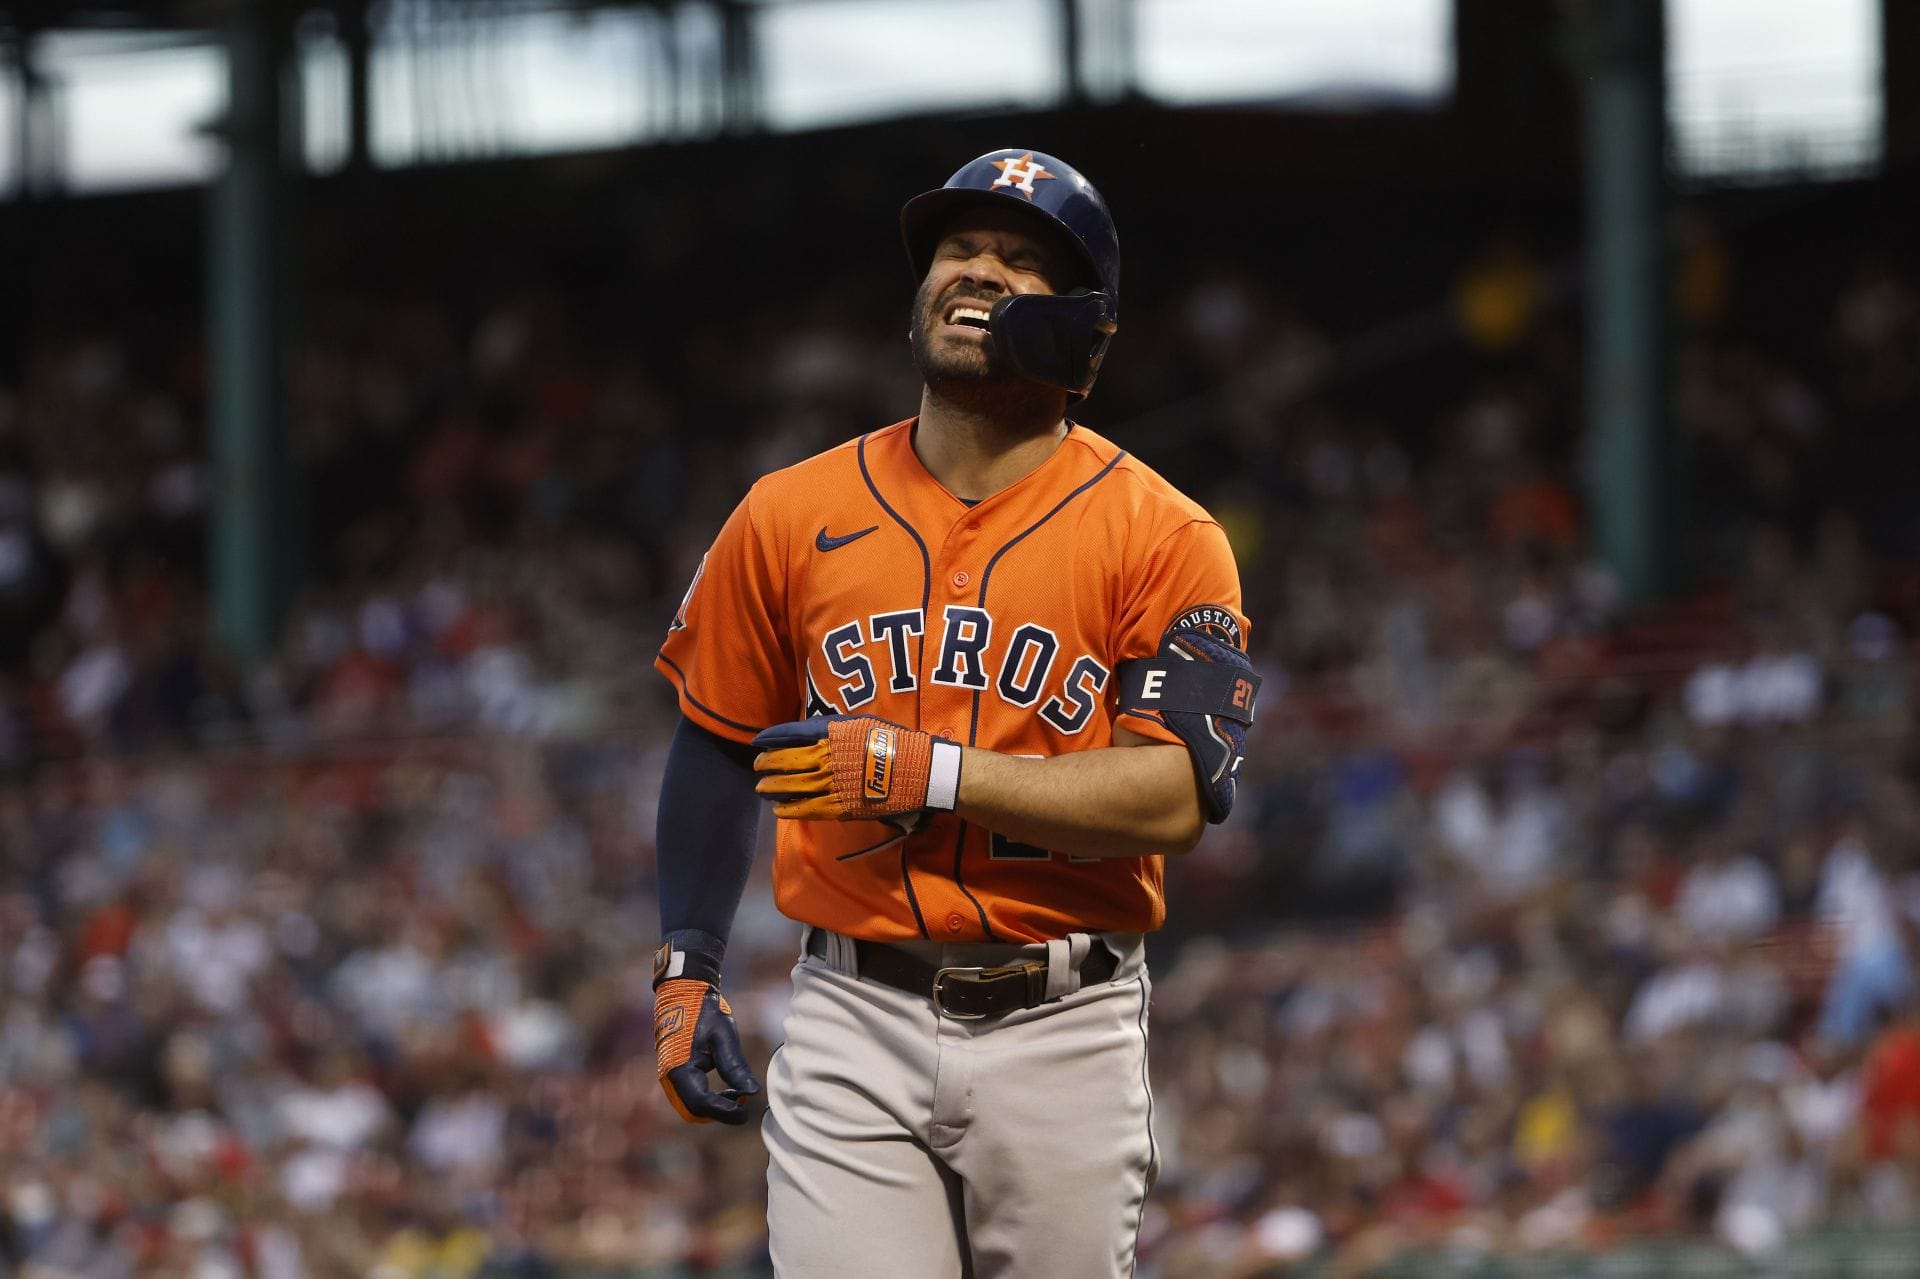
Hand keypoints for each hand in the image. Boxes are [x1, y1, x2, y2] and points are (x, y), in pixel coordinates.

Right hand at [654, 978, 759, 1124]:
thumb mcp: (724, 1037)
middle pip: (693, 1111)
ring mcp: (669, 1075)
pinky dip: (707, 1098)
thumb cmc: (704, 1011)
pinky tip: (727, 1088)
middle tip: (742, 1103)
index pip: (702, 1103)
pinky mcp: (673, 1072)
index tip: (746, 1113)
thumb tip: (752, 1093)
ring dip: (713, 1107)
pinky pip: (689, 1095)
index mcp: (679, 1069)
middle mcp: (669, 1077)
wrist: (683, 992)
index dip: (725, 1112)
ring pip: (690, 1106)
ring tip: (736, 1094)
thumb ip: (735, 1067)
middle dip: (718, 1113)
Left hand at [753, 715, 962, 821]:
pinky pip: (807, 808)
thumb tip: (810, 732)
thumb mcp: (861, 723)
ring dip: (773, 787)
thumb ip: (834, 728)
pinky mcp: (840, 806)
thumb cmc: (892, 742)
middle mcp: (826, 758)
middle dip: (767, 763)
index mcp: (831, 734)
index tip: (758, 741)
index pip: (791, 734)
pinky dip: (790, 808)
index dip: (771, 737)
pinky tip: (779, 808)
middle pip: (786, 760)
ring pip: (792, 785)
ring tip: (761, 788)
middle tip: (757, 766)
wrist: (917, 770)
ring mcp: (831, 784)